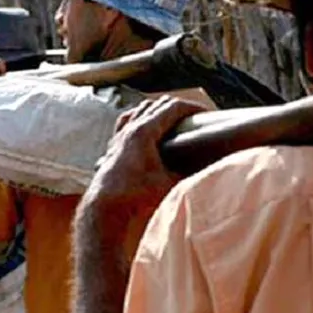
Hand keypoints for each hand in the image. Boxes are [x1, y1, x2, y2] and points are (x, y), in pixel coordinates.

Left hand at [84, 96, 205, 243]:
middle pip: (158, 104)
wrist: (105, 207)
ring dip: (159, 110)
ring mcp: (119, 135)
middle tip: (195, 117)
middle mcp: (130, 128)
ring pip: (141, 109)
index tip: (207, 113)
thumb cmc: (136, 196)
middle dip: (179, 107)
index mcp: (145, 131)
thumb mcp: (170, 184)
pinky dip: (140, 118)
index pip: (173, 108)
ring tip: (173, 119)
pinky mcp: (113, 145)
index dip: (193, 108)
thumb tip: (206, 171)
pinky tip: (145, 126)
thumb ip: (188, 174)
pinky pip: (127, 120)